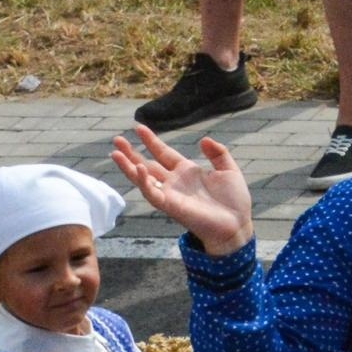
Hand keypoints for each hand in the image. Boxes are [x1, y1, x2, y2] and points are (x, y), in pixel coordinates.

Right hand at [110, 124, 254, 256]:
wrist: (237, 224)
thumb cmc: (234, 201)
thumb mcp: (229, 170)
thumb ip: (218, 153)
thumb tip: (203, 139)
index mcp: (186, 171)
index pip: (163, 153)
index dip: (151, 141)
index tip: (138, 127)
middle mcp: (174, 182)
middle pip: (147, 164)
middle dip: (131, 152)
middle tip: (116, 139)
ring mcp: (170, 194)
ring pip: (143, 179)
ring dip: (128, 167)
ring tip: (115, 153)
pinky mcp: (170, 206)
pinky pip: (152, 193)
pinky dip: (144, 182)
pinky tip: (138, 168)